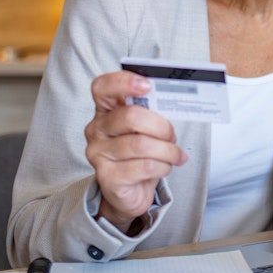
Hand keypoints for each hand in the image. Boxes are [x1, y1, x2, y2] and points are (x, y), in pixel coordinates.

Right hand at [85, 71, 187, 232]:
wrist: (131, 191)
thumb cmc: (141, 154)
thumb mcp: (147, 129)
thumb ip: (153, 113)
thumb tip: (174, 102)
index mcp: (106, 110)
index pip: (103, 87)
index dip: (124, 82)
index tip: (148, 86)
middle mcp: (97, 129)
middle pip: (130, 116)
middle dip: (161, 126)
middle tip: (171, 135)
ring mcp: (98, 154)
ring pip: (141, 144)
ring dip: (167, 150)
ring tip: (175, 154)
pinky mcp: (107, 177)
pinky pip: (144, 166)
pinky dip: (163, 166)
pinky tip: (165, 167)